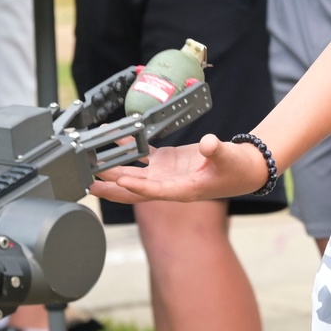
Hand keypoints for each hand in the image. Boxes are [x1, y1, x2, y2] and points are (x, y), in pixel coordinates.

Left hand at [90, 134, 269, 204]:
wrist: (243, 168)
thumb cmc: (236, 168)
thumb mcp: (228, 158)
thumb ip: (216, 150)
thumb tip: (208, 143)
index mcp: (183, 189)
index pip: (156, 191)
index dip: (138, 187)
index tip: (121, 181)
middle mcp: (169, 184)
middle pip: (134, 188)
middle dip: (110, 186)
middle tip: (86, 183)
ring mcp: (166, 173)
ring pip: (133, 173)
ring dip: (112, 170)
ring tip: (89, 164)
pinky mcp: (167, 161)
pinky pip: (143, 155)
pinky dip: (128, 148)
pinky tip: (114, 139)